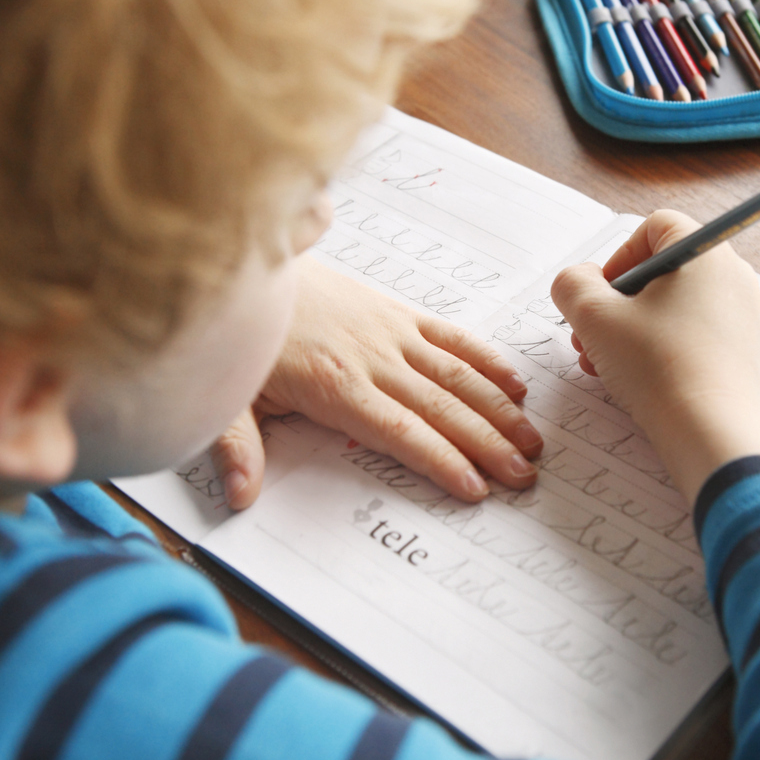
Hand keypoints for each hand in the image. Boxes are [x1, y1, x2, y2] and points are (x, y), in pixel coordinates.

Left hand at [211, 256, 541, 508]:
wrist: (248, 261)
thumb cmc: (242, 338)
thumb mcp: (227, 397)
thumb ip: (236, 448)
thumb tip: (239, 498)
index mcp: (334, 385)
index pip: (400, 431)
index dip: (441, 460)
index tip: (476, 488)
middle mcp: (372, 358)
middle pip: (440, 407)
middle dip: (487, 443)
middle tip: (524, 475)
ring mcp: (390, 331)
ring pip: (456, 374)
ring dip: (498, 409)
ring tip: (532, 441)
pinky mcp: (396, 311)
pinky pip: (450, 336)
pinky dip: (486, 359)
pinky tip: (515, 383)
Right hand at [551, 210, 759, 503]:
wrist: (712, 435)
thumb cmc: (657, 369)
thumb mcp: (594, 319)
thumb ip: (572, 285)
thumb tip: (577, 280)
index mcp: (705, 253)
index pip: (655, 227)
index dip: (618, 258)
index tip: (599, 297)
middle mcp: (734, 276)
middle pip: (664, 272)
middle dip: (618, 304)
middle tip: (591, 338)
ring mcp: (746, 316)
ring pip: (677, 307)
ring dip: (633, 330)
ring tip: (605, 366)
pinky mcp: (746, 352)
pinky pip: (697, 335)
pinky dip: (664, 349)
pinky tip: (639, 381)